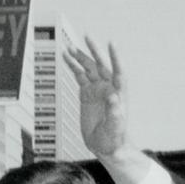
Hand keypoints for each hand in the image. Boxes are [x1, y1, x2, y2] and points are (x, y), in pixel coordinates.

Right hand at [65, 38, 129, 158]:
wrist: (107, 146)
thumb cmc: (115, 138)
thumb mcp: (115, 127)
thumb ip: (115, 114)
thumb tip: (114, 98)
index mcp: (118, 93)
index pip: (118, 71)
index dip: (115, 58)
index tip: (111, 44)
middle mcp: (108, 88)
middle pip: (101, 65)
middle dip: (94, 51)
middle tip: (87, 37)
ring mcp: (96, 90)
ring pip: (88, 69)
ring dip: (80, 58)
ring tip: (69, 47)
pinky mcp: (86, 94)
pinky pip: (79, 76)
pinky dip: (73, 67)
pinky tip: (66, 59)